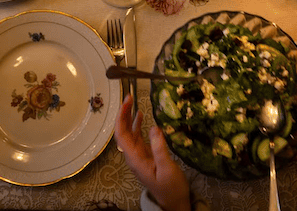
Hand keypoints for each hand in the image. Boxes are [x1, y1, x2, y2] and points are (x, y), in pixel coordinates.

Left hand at [114, 95, 190, 210]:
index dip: (122, 117)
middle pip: (123, 132)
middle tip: (129, 97)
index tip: (127, 102)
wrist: (174, 203)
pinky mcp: (146, 156)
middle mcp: (133, 156)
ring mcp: (139, 156)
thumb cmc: (170, 188)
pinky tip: (142, 117)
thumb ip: (159, 149)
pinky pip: (138, 137)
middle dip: (124, 114)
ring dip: (129, 118)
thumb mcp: (167, 168)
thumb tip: (153, 127)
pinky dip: (138, 125)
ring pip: (130, 133)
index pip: (122, 134)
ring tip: (133, 103)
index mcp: (135, 159)